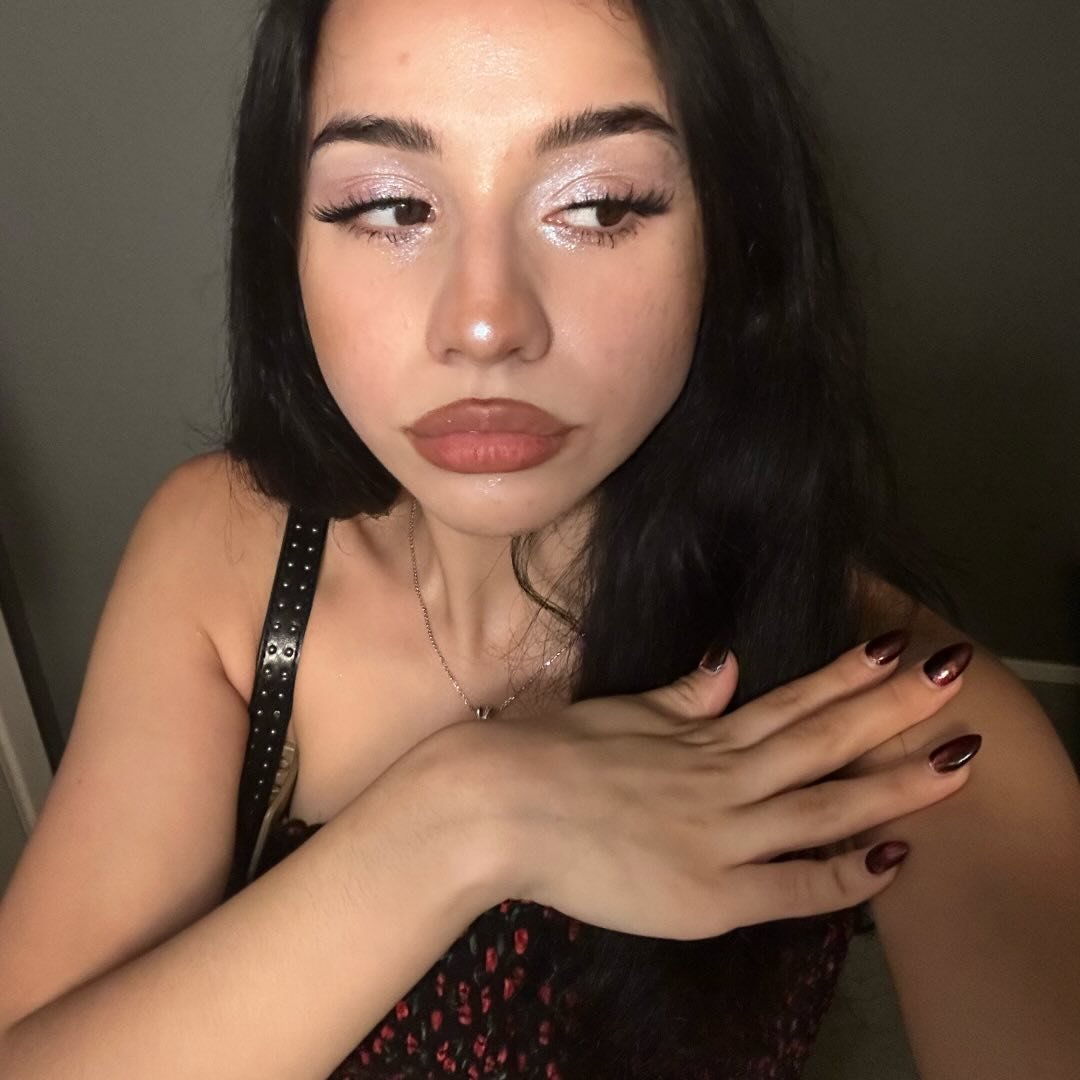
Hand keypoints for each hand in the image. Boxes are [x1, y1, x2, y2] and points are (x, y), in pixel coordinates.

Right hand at [486, 632, 978, 939]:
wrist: (491, 807)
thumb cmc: (542, 753)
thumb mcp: (615, 713)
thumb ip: (677, 699)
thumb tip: (727, 666)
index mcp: (698, 736)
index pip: (791, 701)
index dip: (849, 675)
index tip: (898, 647)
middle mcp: (722, 777)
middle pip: (823, 739)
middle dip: (895, 707)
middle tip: (955, 670)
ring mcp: (719, 835)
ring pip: (823, 804)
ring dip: (893, 781)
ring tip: (956, 758)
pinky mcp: (706, 895)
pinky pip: (790, 888)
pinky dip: (843, 876)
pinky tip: (891, 859)